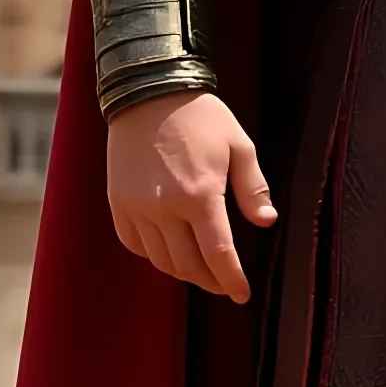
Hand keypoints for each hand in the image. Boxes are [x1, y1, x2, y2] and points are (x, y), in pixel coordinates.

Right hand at [106, 91, 276, 302]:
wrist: (148, 92)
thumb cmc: (200, 117)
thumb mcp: (239, 145)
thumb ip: (253, 187)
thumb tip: (266, 221)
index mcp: (200, 195)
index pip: (219, 254)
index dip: (232, 280)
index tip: (242, 294)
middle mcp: (165, 208)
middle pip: (188, 265)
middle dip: (210, 281)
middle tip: (225, 285)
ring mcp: (137, 208)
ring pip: (161, 260)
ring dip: (183, 272)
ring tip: (201, 271)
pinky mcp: (118, 204)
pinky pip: (136, 244)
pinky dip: (154, 255)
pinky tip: (169, 250)